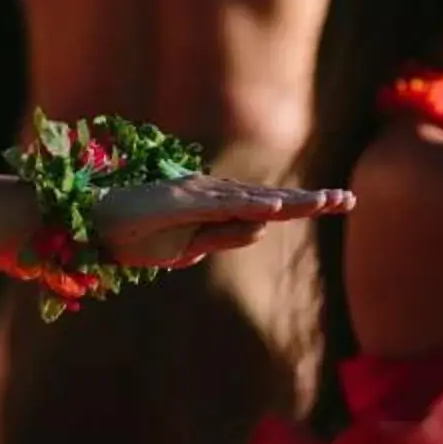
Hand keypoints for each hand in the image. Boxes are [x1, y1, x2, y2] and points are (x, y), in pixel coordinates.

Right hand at [95, 176, 354, 271]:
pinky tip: (276, 208)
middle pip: (269, 199)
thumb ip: (222, 238)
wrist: (94, 227)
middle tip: (348, 199)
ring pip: (254, 199)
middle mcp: (213, 195)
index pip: (267, 208)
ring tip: (327, 202)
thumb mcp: (188, 248)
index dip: (302, 205)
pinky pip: (222, 205)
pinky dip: (250, 206)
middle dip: (310, 200)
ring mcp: (197, 195)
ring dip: (291, 202)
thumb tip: (262, 229)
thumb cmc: (137, 236)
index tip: (336, 203)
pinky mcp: (180, 201)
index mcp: (216, 208)